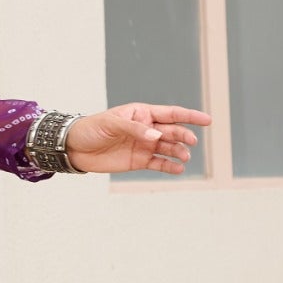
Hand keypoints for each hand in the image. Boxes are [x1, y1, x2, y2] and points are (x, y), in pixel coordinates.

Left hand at [65, 103, 209, 174]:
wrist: (75, 147)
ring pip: (168, 148)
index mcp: (142, 113)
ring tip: (184, 157)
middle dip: (184, 136)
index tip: (207, 120)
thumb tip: (156, 136)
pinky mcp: (139, 161)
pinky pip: (159, 164)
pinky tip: (178, 169)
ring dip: (179, 152)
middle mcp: (147, 129)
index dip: (190, 116)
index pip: (171, 113)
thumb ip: (135, 128)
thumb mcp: (111, 123)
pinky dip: (169, 166)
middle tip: (191, 142)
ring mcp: (145, 145)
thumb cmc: (92, 128)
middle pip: (172, 131)